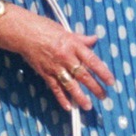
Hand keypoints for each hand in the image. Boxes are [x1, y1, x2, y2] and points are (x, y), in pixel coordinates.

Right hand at [0, 10, 115, 110]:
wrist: (24, 33)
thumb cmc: (44, 28)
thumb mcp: (66, 31)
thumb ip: (81, 39)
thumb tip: (94, 39)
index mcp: (73, 45)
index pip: (92, 60)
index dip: (103, 72)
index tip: (111, 81)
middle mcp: (66, 57)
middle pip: (83, 75)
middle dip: (95, 87)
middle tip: (104, 96)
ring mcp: (55, 66)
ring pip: (70, 85)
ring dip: (80, 96)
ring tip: (88, 106)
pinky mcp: (45, 73)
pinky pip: (55, 88)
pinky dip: (62, 98)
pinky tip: (69, 107)